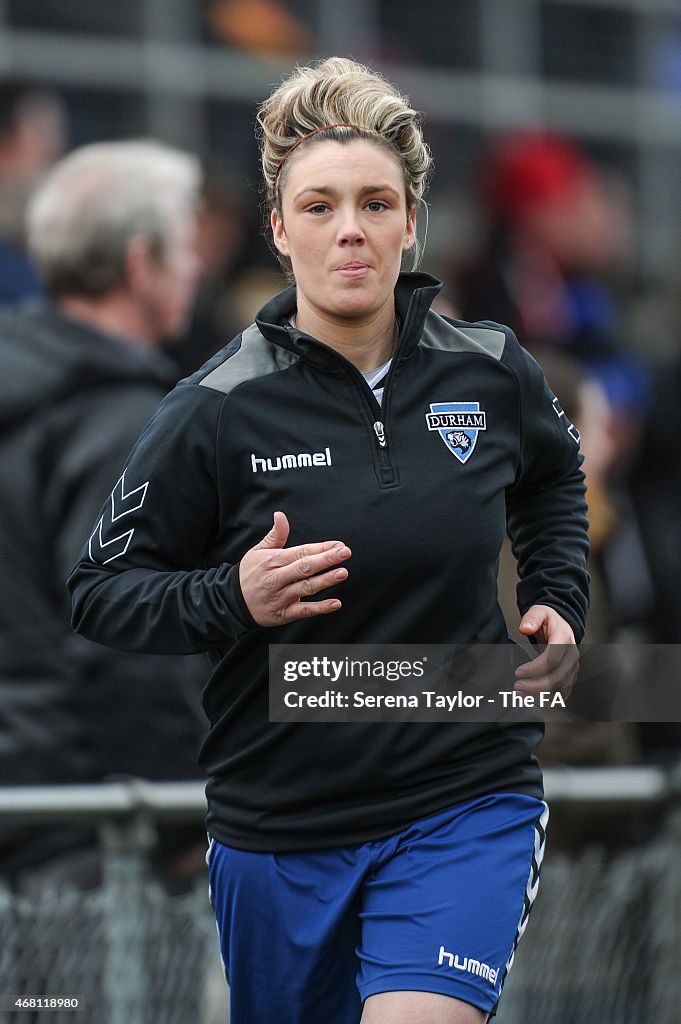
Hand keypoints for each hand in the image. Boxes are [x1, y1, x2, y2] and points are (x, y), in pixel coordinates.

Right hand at [239, 511, 350, 626]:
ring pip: (306, 588)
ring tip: (342, 573)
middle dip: (326, 559)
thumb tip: (280, 515)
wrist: (231, 602)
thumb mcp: (258, 551)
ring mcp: (280, 597)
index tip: (339, 545)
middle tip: (345, 552)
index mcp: (272, 560)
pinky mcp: (283, 614)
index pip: (300, 552)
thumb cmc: (249, 573)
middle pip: (304, 567)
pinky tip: (335, 603)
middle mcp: (276, 578)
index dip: (320, 548)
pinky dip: (320, 608)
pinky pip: (303, 611)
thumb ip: (275, 535)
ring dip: (325, 580)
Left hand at [514, 604, 578, 698]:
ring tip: (521, 695)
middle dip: (536, 686)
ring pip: (560, 689)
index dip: (534, 669)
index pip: (551, 660)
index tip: (518, 672)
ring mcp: (573, 668)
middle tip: (517, 687)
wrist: (562, 625)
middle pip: (557, 678)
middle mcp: (572, 656)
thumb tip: (525, 628)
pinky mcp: (571, 677)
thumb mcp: (539, 612)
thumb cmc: (549, 620)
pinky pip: (563, 693)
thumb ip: (532, 618)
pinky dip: (549, 700)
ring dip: (540, 695)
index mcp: (564, 640)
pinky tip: (533, 700)